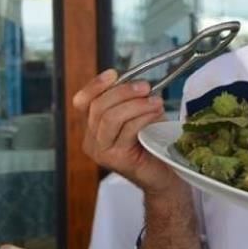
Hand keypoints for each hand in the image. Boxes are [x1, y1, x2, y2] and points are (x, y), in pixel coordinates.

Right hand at [72, 69, 179, 194]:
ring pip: (110, 118)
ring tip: (156, 102)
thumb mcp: (140, 115)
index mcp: (93, 127)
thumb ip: (132, 100)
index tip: (114, 74)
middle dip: (123, 92)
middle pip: (98, 107)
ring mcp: (101, 151)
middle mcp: (92, 140)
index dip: (95, 85)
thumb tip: (137, 82)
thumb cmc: (153, 142)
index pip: (83, 102)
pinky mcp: (115, 159)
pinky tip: (156, 114)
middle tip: (146, 87)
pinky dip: (143, 117)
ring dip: (136, 104)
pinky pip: (127, 130)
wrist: (165, 175)